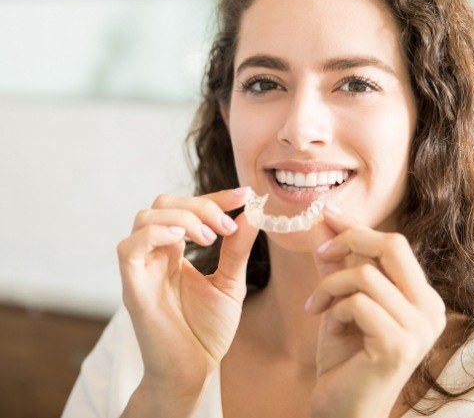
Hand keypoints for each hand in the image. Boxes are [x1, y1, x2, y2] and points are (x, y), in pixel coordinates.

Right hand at [117, 188, 257, 405]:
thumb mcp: (230, 283)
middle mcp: (155, 254)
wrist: (194, 371)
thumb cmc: (207, 330)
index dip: (214, 197)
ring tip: (209, 238)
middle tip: (226, 226)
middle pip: (163, 203)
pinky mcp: (132, 287)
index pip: (187, 208)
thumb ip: (236, 249)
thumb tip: (251, 214)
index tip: (244, 195)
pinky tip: (183, 241)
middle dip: (200, 205)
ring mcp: (142, 268)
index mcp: (175, 251)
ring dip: (183, 218)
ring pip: (145, 217)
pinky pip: (130, 247)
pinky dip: (156, 234)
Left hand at [306, 204, 445, 417]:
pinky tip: (329, 326)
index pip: (393, 243)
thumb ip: (335, 260)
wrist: (342, 407)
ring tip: (317, 305)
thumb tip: (323, 219)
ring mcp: (420, 328)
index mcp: (421, 295)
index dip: (357, 224)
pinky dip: (334, 308)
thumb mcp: (338, 297)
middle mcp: (430, 308)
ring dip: (330, 284)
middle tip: (319, 253)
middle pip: (392, 245)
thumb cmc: (345, 353)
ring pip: (366, 274)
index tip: (326, 211)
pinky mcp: (400, 345)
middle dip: (349, 240)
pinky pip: (358, 302)